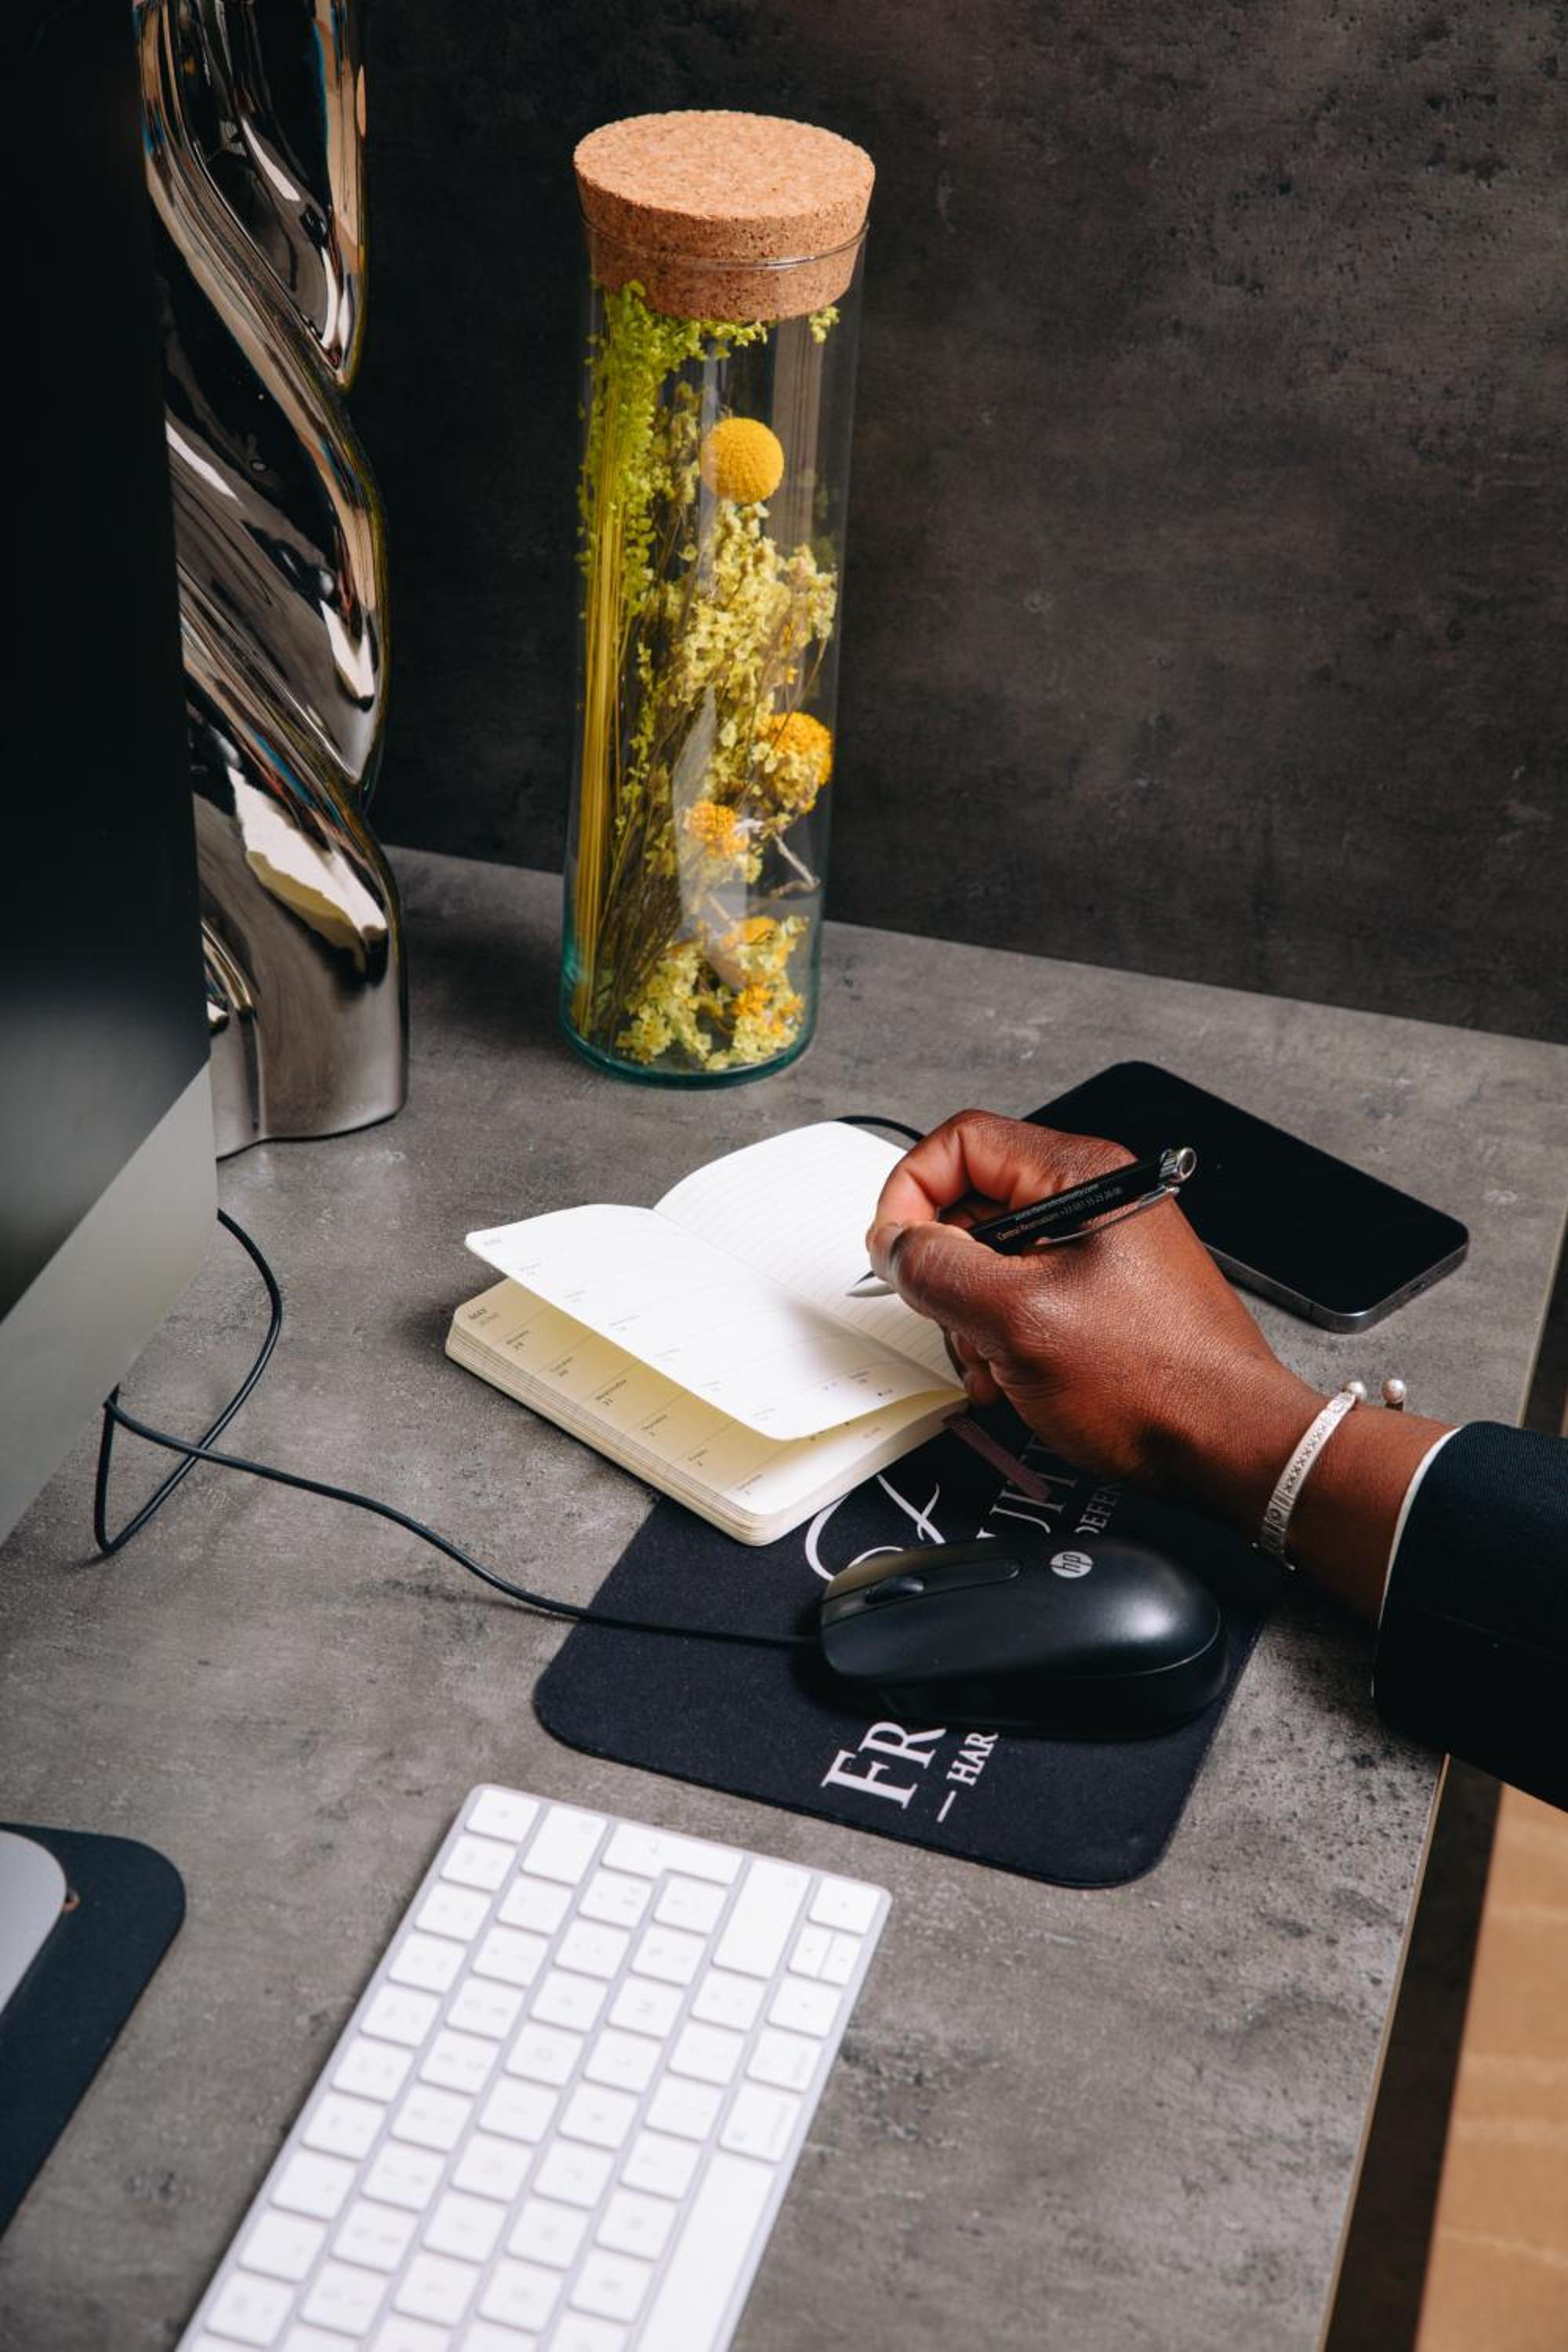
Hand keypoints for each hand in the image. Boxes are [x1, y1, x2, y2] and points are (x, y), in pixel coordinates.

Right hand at [868, 1111, 1449, 1617]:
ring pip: (991, 1259)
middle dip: (946, 1272)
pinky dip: (1002, 1336)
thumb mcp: (1016, 1320)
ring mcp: (1097, 1248)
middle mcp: (1091, 1199)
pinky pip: (1022, 1295)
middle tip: (953, 1320)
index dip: (910, 1194)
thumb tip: (893, 1244)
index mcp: (1080, 1175)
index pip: (961, 1143)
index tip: (894, 1252)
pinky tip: (1015, 1376)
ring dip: (972, 1317)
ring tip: (995, 1363)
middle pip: (971, 1205)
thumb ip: (938, 1269)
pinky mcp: (1100, 1292)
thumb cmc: (1158, 1383)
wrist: (1229, 1444)